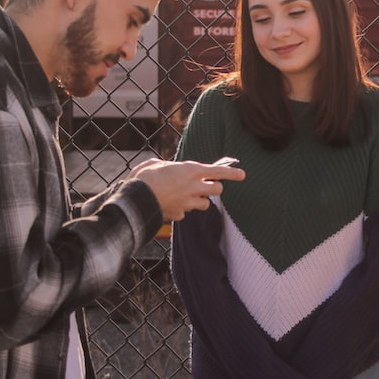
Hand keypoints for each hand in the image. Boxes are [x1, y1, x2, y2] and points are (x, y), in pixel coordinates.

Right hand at [129, 158, 245, 220]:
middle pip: (217, 189)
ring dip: (200, 200)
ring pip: (205, 203)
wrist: (135, 199)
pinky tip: (170, 204)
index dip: (233, 173)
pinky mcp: (181, 214)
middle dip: (213, 187)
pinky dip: (182, 209)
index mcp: (191, 170)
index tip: (242, 174)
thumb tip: (167, 168)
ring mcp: (189, 202)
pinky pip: (187, 212)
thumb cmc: (144, 178)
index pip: (219, 171)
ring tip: (186, 195)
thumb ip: (169, 166)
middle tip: (204, 185)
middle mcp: (194, 187)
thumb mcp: (156, 164)